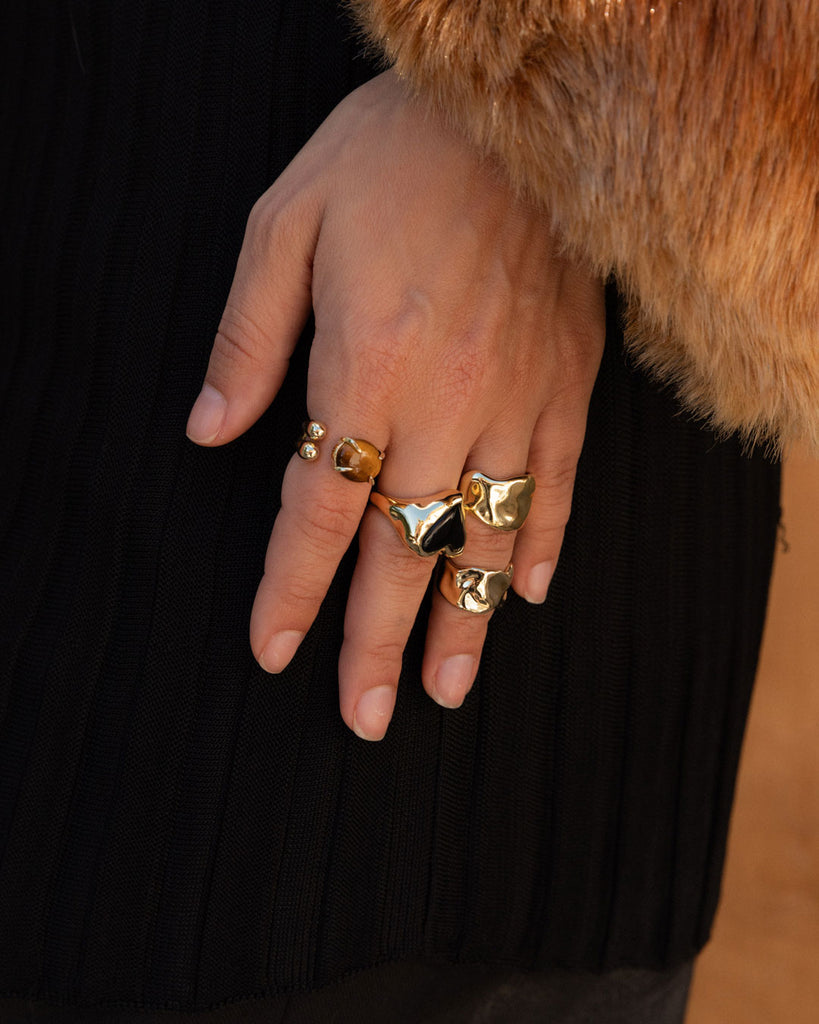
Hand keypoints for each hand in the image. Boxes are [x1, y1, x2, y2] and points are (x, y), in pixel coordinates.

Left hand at [186, 70, 604, 739]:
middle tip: (366, 715)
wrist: (511, 108)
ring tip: (447, 692)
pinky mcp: (567, 381)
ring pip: (485, 532)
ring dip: (463, 621)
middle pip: (402, 544)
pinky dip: (544, 543)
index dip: (291, 587)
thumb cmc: (389, 155)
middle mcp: (447, 398)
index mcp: (366, 362)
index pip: (319, 507)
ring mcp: (517, 396)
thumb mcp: (284, 223)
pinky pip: (559, 482)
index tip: (274, 649)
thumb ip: (248, 339)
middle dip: (375, 637)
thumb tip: (210, 431)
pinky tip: (525, 596)